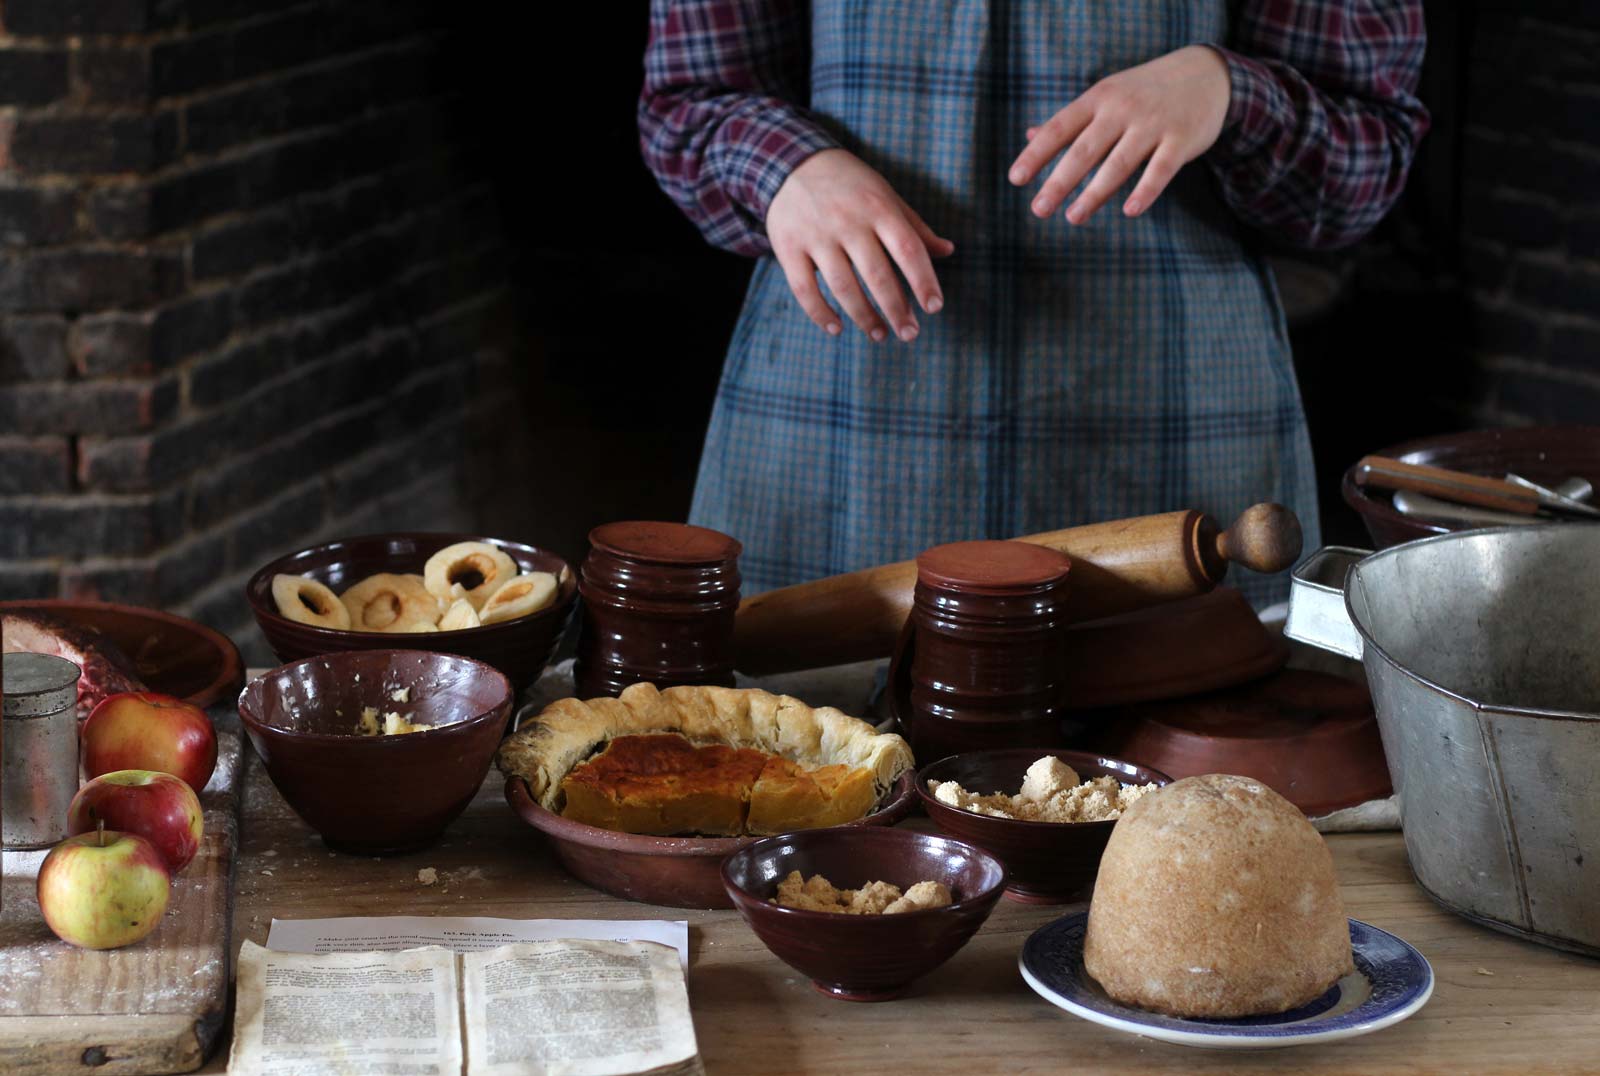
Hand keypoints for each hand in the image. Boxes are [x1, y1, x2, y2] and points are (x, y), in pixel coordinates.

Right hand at [766, 148, 953, 342]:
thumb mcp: (885, 195)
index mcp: (878, 207)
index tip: (934, 307)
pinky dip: (820, 313)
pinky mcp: (788, 247)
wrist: (791, 163)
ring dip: (864, 317)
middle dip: (896, 309)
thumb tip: (948, 251)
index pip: (908, 249)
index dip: (923, 281)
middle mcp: (848, 221)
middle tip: (909, 334)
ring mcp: (816, 235)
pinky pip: (804, 289)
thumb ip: (914, 226)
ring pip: (843, 286)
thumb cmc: (849, 185)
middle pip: (877, 275)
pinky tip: (837, 328)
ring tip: (879, 335)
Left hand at [1008, 45, 1230, 223]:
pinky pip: (1160, 169)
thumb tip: (1030, 135)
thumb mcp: (1106, 96)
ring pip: (1118, 163)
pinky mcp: (1181, 139)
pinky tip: (1129, 212)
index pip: (1059, 128)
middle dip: (1059, 181)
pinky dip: (1145, 191)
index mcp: (1098, 99)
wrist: (1206, 74)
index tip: (1015, 180)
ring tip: (1073, 218)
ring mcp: (1153, 123)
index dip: (1036, 154)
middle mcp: (1122, 109)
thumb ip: (1071, 120)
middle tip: (1038, 209)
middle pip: (1084, 150)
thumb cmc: (1144, 91)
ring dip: (1094, 193)